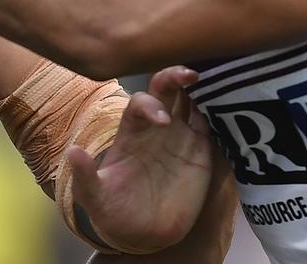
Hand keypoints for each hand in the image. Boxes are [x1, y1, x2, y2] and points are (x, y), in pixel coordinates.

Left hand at [66, 66, 211, 250]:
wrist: (141, 233)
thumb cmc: (114, 210)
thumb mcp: (95, 197)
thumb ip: (85, 176)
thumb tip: (72, 152)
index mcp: (132, 131)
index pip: (141, 103)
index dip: (150, 105)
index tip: (161, 121)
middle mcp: (158, 127)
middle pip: (167, 89)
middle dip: (176, 76)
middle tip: (191, 74)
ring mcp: (181, 137)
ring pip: (194, 101)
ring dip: (204, 89)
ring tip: (220, 79)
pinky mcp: (202, 154)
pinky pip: (215, 126)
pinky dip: (223, 113)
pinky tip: (234, 103)